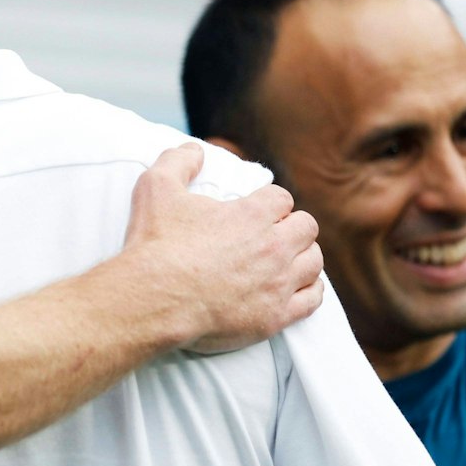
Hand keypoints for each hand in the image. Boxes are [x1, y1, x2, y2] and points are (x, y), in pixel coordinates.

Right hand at [123, 143, 322, 352]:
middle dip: (291, 227)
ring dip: (302, 257)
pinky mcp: (275, 316)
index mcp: (253, 214)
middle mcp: (274, 247)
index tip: (258, 211)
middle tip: (272, 235)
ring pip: (314, 262)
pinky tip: (296, 287)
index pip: (281, 198)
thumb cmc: (155, 245)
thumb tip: (193, 149)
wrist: (151, 300)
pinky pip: (312, 300)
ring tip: (285, 260)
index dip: (269, 203)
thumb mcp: (156, 189)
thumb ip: (177, 162)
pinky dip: (308, 290)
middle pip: (306, 227)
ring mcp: (278, 283)